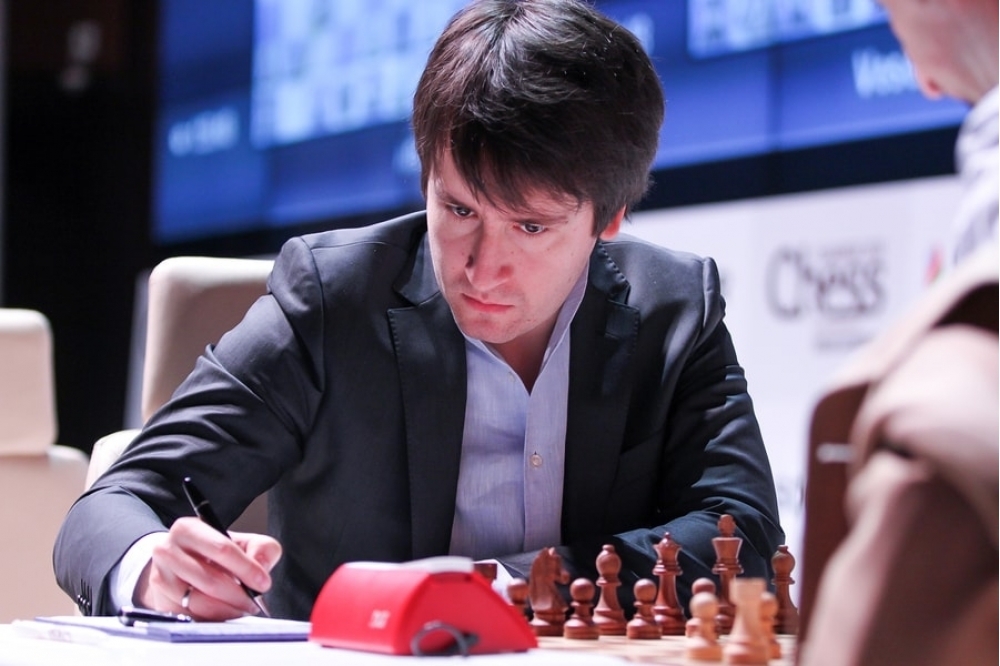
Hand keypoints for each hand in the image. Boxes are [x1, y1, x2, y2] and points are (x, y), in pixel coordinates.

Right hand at [136, 517, 281, 620]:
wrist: (181, 565)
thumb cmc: (215, 552)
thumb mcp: (242, 542)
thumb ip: (261, 548)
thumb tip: (261, 565)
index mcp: (189, 529)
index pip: (222, 549)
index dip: (246, 568)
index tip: (263, 583)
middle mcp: (168, 550)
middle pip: (210, 579)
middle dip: (239, 594)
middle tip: (255, 601)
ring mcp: (160, 578)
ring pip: (198, 601)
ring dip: (227, 609)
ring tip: (242, 608)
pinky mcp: (160, 601)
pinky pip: (190, 616)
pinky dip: (212, 618)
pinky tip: (225, 612)